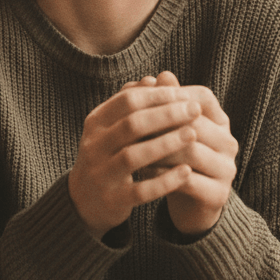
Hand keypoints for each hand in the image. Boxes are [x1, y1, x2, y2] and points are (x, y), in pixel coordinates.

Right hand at [68, 83, 201, 240]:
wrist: (84, 200)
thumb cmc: (107, 154)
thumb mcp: (111, 126)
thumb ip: (131, 102)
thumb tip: (155, 79)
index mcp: (95, 123)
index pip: (127, 101)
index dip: (158, 95)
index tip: (184, 94)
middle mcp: (94, 146)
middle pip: (132, 125)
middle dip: (167, 115)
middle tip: (195, 110)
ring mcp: (101, 175)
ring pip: (134, 156)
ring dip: (166, 143)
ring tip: (194, 134)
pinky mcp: (113, 200)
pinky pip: (141, 190)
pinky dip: (165, 180)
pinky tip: (186, 172)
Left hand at [128, 72, 238, 236]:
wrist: (189, 204)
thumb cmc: (175, 159)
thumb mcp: (170, 129)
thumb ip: (166, 104)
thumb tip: (160, 75)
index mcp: (221, 121)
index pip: (202, 97)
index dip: (173, 95)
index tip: (143, 99)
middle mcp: (229, 143)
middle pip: (195, 123)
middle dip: (161, 123)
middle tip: (130, 124)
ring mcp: (227, 169)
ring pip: (191, 151)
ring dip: (159, 149)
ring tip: (134, 148)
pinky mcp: (219, 195)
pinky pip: (188, 181)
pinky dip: (163, 174)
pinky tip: (143, 172)